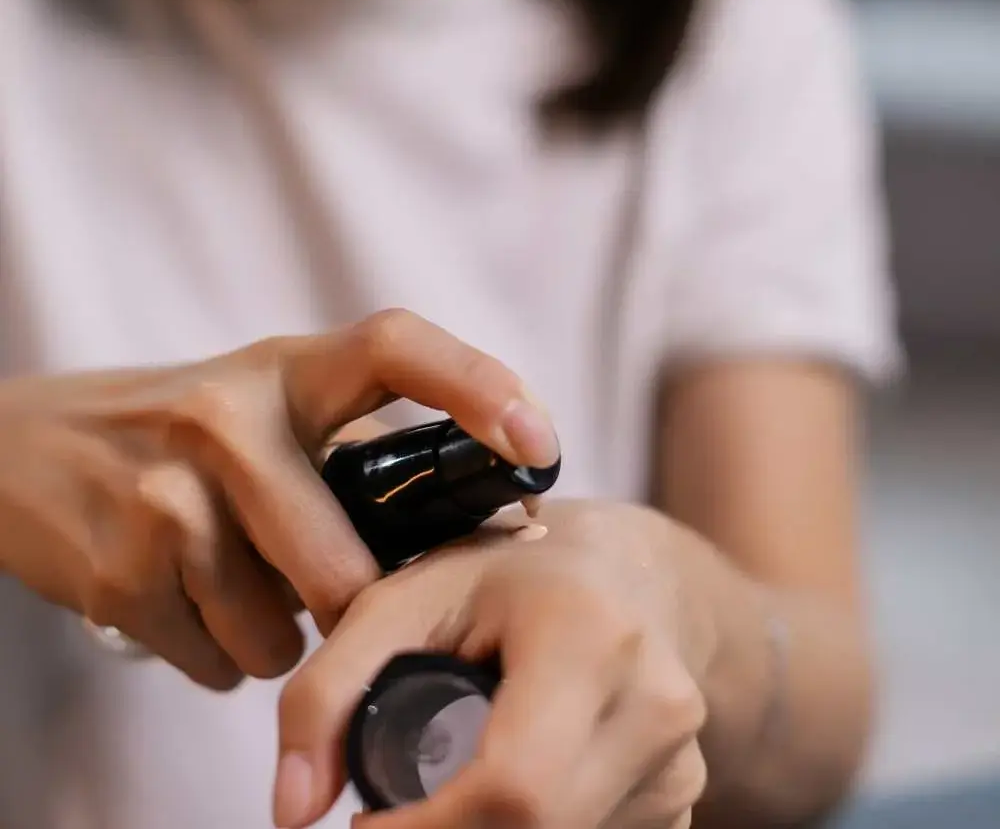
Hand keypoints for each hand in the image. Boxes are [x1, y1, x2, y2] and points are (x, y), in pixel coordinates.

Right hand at [0, 310, 559, 689]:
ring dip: (279, 634)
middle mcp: (229, 415)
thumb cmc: (187, 432)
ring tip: (240, 579)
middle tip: (347, 600)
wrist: (25, 447)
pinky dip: (222, 652)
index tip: (540, 445)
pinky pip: (218, 662)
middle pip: (344, 565)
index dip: (479, 387)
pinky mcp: (117, 567)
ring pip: (279, 633)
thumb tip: (502, 522)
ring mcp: (168, 492)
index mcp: (288, 368)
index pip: (397, 346)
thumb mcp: (275, 406)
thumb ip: (368, 450)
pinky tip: (190, 599)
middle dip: (358, 610)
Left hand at [274, 502, 709, 828]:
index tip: (363, 824)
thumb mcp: (406, 597)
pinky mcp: (685, 800)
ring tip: (462, 773)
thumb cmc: (508, 575)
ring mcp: (682, 761)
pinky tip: (512, 782)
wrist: (623, 572)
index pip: (513, 786)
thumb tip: (293, 811)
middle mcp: (656, 703)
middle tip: (403, 808)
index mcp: (591, 636)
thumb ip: (329, 688)